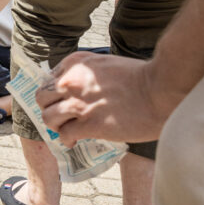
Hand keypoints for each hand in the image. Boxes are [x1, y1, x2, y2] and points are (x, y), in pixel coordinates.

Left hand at [35, 52, 173, 145]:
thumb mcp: (106, 65)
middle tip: (60, 116)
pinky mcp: (90, 124)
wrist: (161, 90)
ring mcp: (79, 103)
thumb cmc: (141, 77)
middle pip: (42, 98)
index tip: (61, 102)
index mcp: (76, 63)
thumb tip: (80, 90)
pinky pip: (65, 134)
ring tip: (66, 130)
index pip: (49, 79)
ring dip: (56, 126)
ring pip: (48, 117)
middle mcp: (71, 81)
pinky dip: (67, 140)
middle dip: (49, 108)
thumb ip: (88, 74)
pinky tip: (74, 141)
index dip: (54, 93)